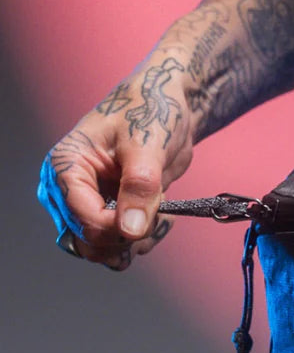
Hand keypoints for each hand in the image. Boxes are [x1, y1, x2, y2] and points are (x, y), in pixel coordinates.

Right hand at [37, 55, 195, 269]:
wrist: (168, 106)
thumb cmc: (150, 111)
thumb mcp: (146, 146)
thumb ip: (139, 188)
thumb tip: (130, 230)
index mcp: (67, 167)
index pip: (80, 217)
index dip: (113, 228)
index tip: (145, 222)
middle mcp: (73, 189)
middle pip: (87, 240)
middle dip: (124, 240)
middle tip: (156, 221)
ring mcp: (94, 201)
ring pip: (105, 246)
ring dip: (136, 243)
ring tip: (163, 219)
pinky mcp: (115, 208)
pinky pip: (124, 240)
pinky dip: (145, 238)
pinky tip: (164, 219)